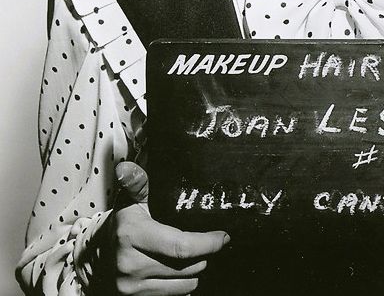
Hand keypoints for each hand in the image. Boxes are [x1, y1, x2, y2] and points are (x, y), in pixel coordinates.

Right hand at [102, 161, 228, 295]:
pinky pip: (174, 295)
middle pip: (187, 266)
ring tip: (193, 256)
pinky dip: (184, 284)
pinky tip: (182, 270)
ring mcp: (131, 287)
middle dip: (204, 254)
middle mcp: (131, 264)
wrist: (94, 258)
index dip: (208, 243)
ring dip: (195, 270)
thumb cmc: (123, 224)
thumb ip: (136, 182)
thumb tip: (126, 166)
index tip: (223, 237)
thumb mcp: (130, 201)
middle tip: (208, 243)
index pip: (181, 246)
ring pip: (185, 283)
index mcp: (132, 235)